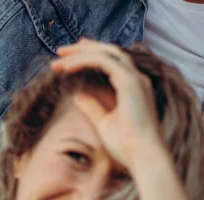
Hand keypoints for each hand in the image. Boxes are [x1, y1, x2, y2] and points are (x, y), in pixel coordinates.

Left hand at [52, 40, 166, 170]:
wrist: (143, 155)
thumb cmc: (127, 145)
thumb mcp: (104, 123)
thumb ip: (92, 107)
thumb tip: (77, 96)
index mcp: (133, 86)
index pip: (112, 60)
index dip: (92, 53)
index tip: (73, 53)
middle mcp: (136, 78)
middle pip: (109, 51)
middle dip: (84, 48)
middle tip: (61, 50)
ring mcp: (134, 78)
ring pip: (106, 52)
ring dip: (81, 52)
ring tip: (59, 56)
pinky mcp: (129, 80)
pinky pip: (103, 61)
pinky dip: (84, 60)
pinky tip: (68, 67)